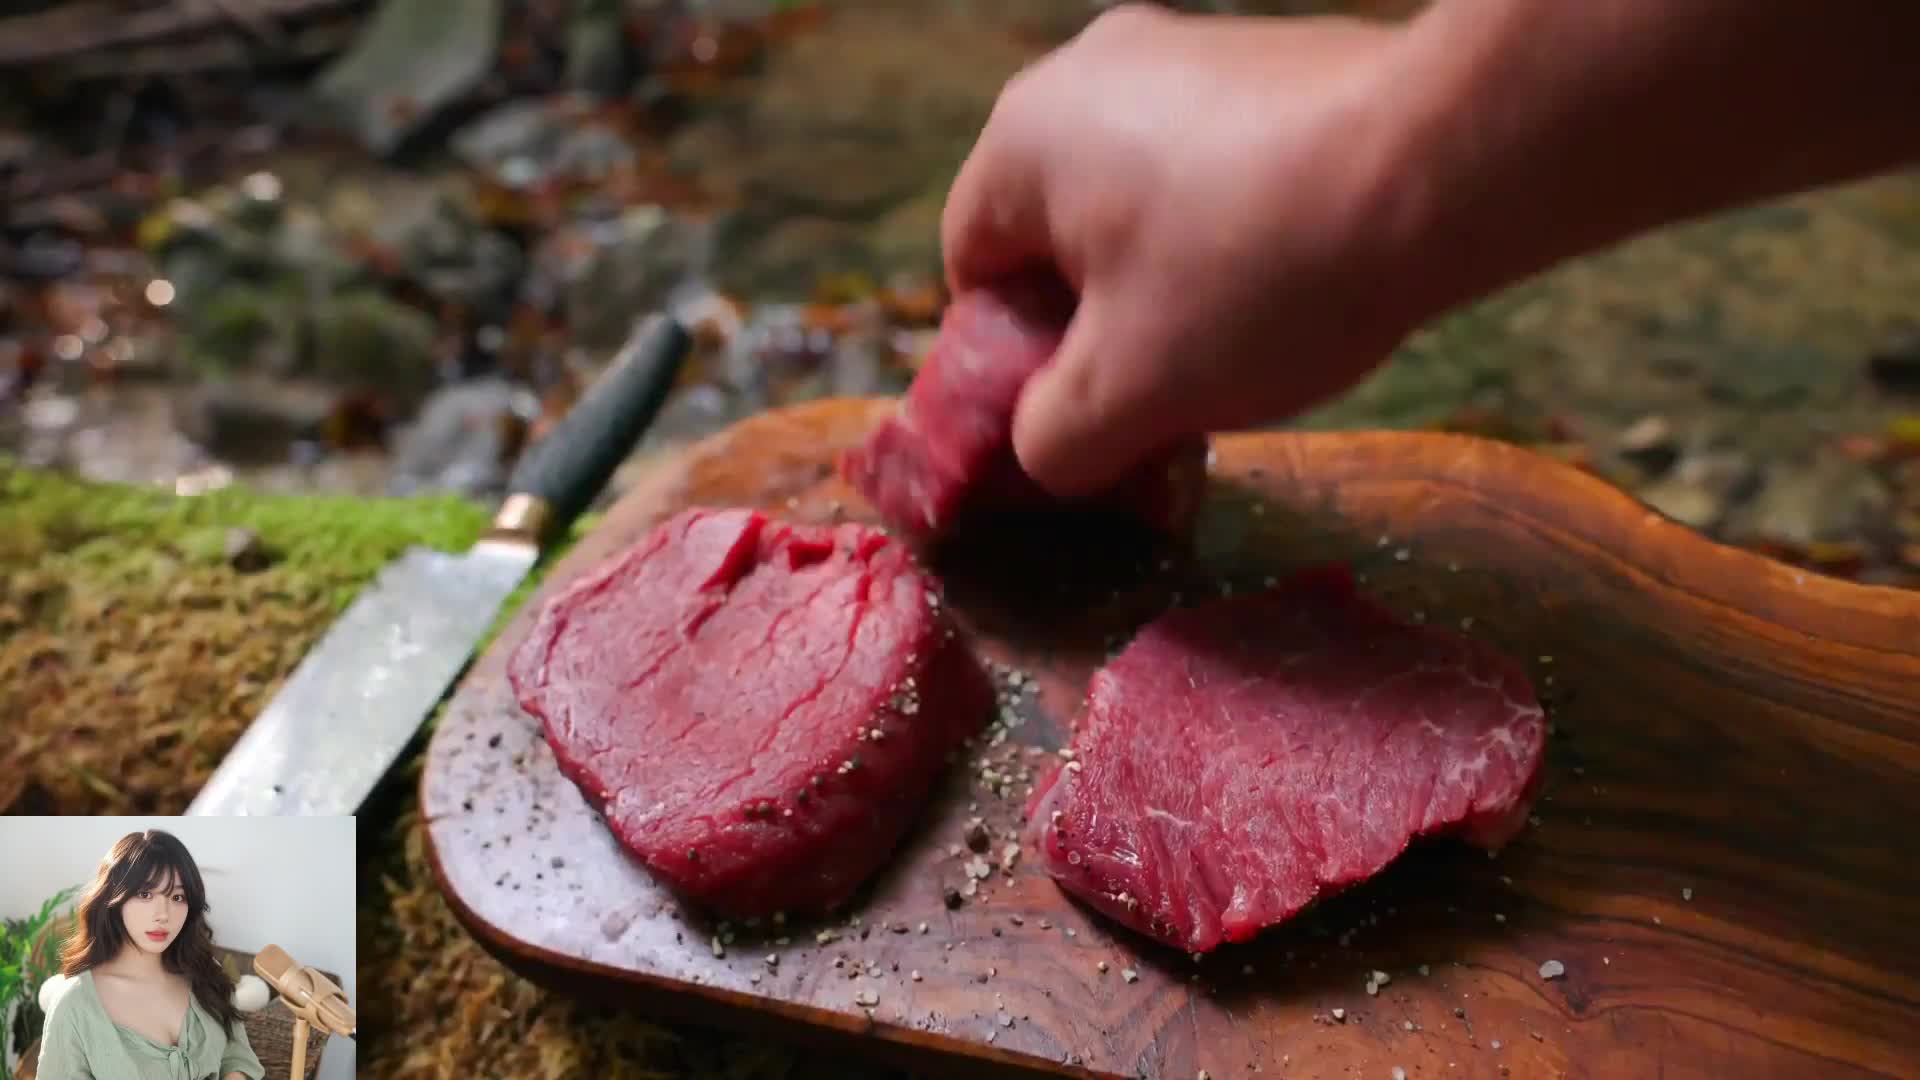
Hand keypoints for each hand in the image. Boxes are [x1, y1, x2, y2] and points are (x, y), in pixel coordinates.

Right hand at [943, 4, 1425, 496]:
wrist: (1445, 161)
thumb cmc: (1257, 276)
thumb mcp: (1129, 396)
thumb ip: (1052, 441)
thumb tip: (1045, 447)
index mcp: (1022, 138)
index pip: (972, 271)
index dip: (1013, 362)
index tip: (1082, 411)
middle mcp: (1088, 69)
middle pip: (1057, 233)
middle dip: (1099, 323)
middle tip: (1164, 390)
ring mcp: (1186, 48)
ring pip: (1141, 202)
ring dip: (1170, 283)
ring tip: (1245, 338)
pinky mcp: (1270, 55)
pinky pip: (1217, 165)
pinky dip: (1236, 229)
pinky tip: (1299, 274)